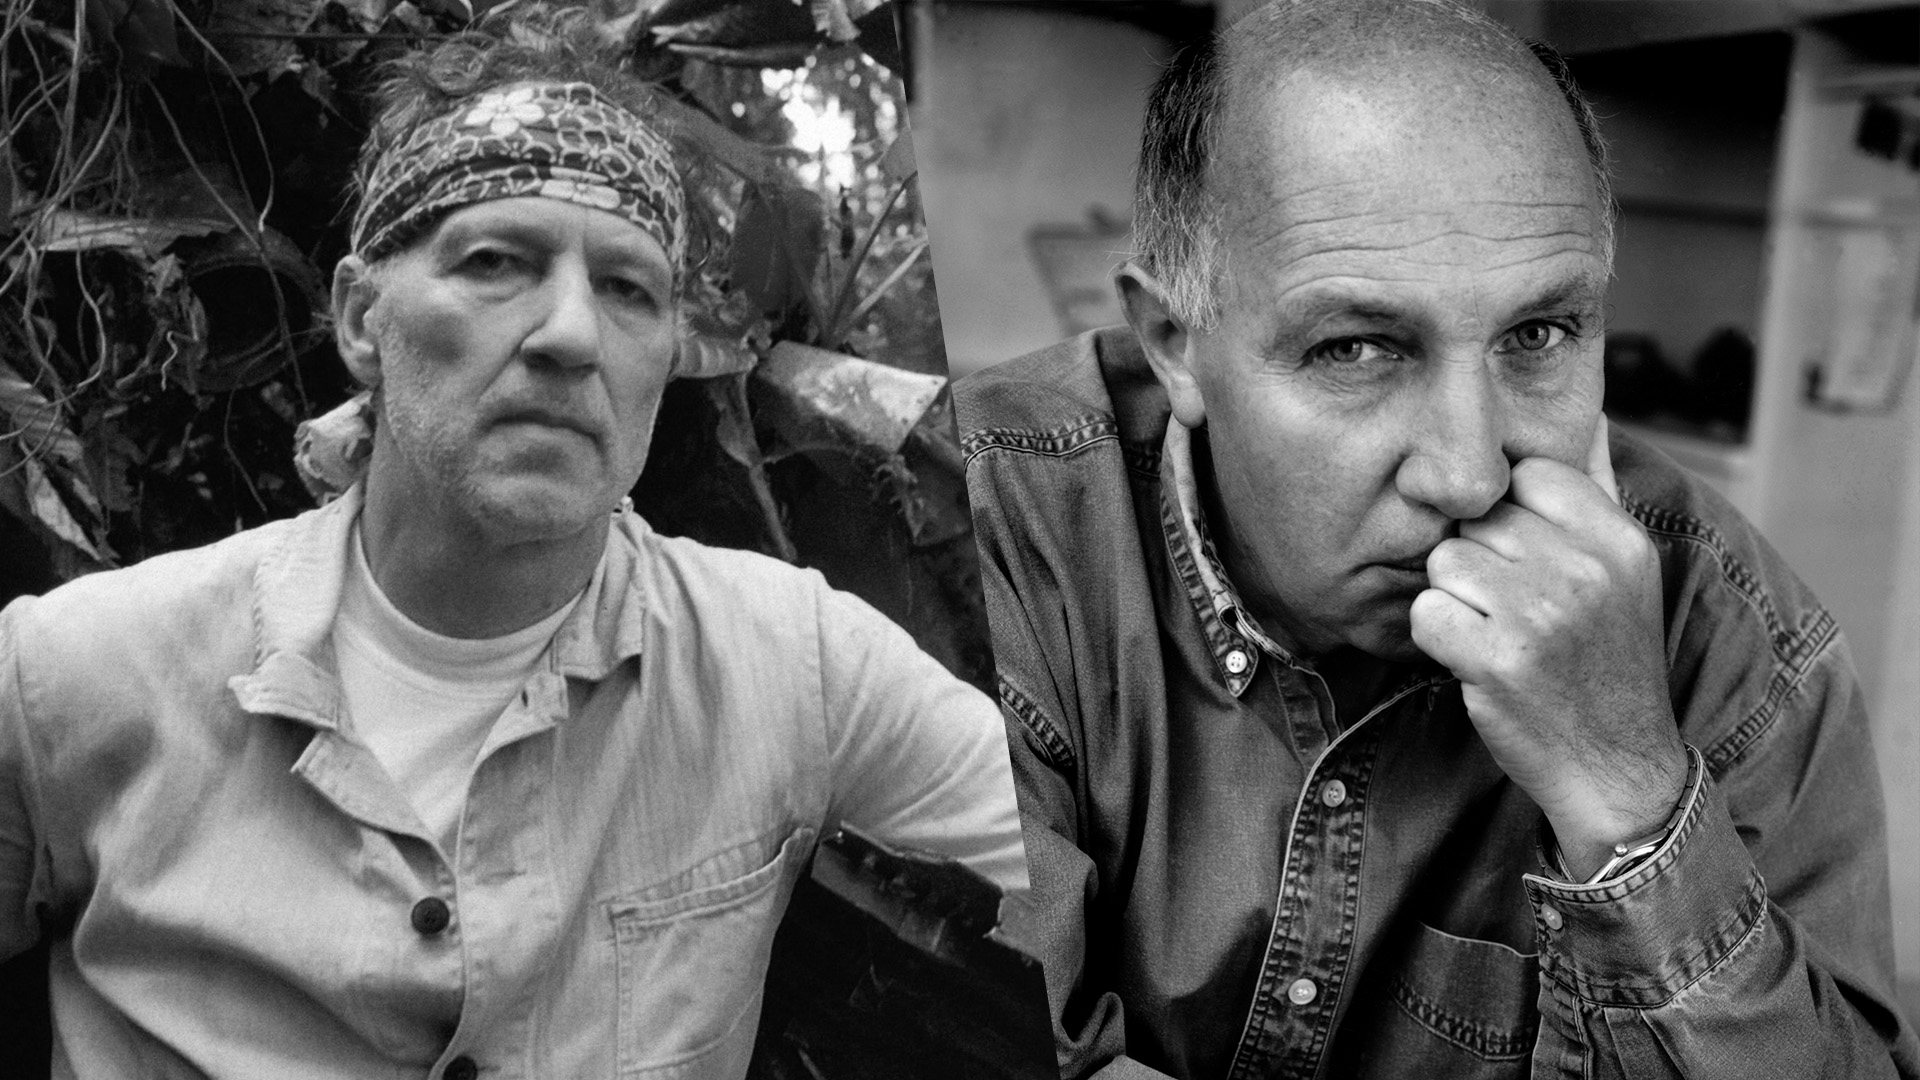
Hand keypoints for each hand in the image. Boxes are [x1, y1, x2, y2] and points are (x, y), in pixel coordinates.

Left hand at [1409, 418, 1687, 879]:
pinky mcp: (1496, 659)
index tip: (1526, 561)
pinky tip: (1476, 662)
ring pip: (1445, 562)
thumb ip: (1594, 497)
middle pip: (1478, 519)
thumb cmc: (1606, 663)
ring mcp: (1540, 614)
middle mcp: (1584, 569)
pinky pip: (1425, 612)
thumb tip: (1581, 416)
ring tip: (1497, 636)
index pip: (1528, 475)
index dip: (1510, 515)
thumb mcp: (1625, 573)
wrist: (1618, 767)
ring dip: (1456, 602)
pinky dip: (1438, 640)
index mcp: (1618, 539)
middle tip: (1514, 613)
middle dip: (1481, 563)